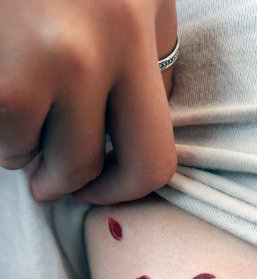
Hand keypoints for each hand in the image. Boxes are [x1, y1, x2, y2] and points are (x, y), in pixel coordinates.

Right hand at [0, 0, 177, 203]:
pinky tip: (1, 92)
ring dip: (24, 150)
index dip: (128, 187)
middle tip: (54, 179)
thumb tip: (139, 135)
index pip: (156, 158)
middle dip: (74, 185)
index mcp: (138, 28)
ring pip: (35, 158)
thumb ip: (149, 60)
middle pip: (96, 170)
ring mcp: (40, 58)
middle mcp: (97, 48)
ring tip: (19, 113)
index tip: (104, 183)